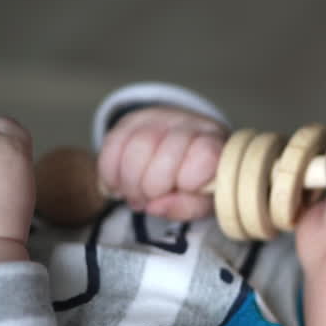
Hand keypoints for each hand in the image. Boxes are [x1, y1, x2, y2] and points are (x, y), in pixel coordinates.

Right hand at [98, 106, 226, 219]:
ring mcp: (159, 118)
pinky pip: (113, 143)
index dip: (187, 180)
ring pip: (136, 147)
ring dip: (129, 183)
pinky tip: (118, 186)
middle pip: (164, 154)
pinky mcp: (131, 120)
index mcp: (215, 143)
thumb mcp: (205, 199)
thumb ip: (189, 207)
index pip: (205, 155)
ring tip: (134, 197)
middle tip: (148, 202)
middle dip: (151, 188)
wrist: (184, 148)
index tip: (180, 191)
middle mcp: (189, 124)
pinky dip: (110, 172)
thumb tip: (155, 207)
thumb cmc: (200, 180)